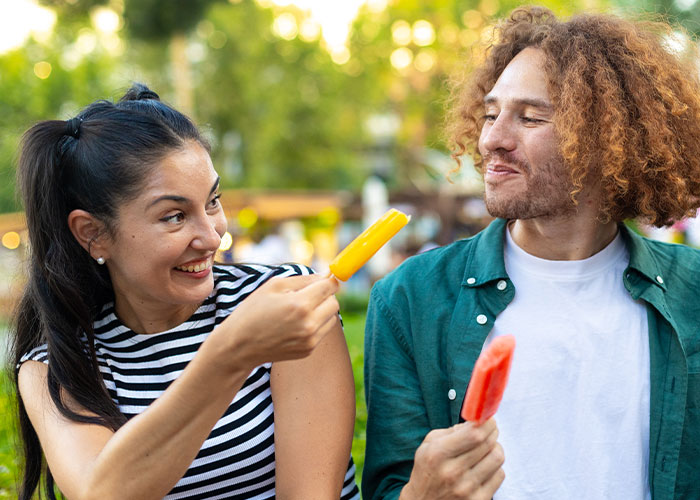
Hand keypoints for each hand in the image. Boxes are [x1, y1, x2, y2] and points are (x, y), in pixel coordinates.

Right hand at [215, 274, 340, 367]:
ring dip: (322, 311)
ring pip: (332, 318)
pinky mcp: (308, 350)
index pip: (330, 288)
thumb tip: (325, 276)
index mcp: (300, 305)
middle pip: (334, 303)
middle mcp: (309, 324)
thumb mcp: (274, 286)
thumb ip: (303, 279)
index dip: (329, 281)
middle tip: (309, 294)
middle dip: (325, 296)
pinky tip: (295, 324)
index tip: (326, 279)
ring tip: (299, 311)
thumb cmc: (253, 311)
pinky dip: (315, 325)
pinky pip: (322, 331)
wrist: (239, 346)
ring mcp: (310, 340)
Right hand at [400, 418, 504, 499]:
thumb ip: (450, 431)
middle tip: (490, 428)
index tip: (487, 417)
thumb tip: (475, 422)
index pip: (473, 434)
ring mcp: (467, 489)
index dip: (485, 422)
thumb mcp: (427, 446)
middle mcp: (453, 472)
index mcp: (437, 454)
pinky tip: (485, 465)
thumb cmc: (426, 472)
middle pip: (487, 444)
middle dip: (492, 431)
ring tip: (488, 447)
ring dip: (495, 447)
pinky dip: (495, 466)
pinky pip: (499, 475)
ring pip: (497, 458)